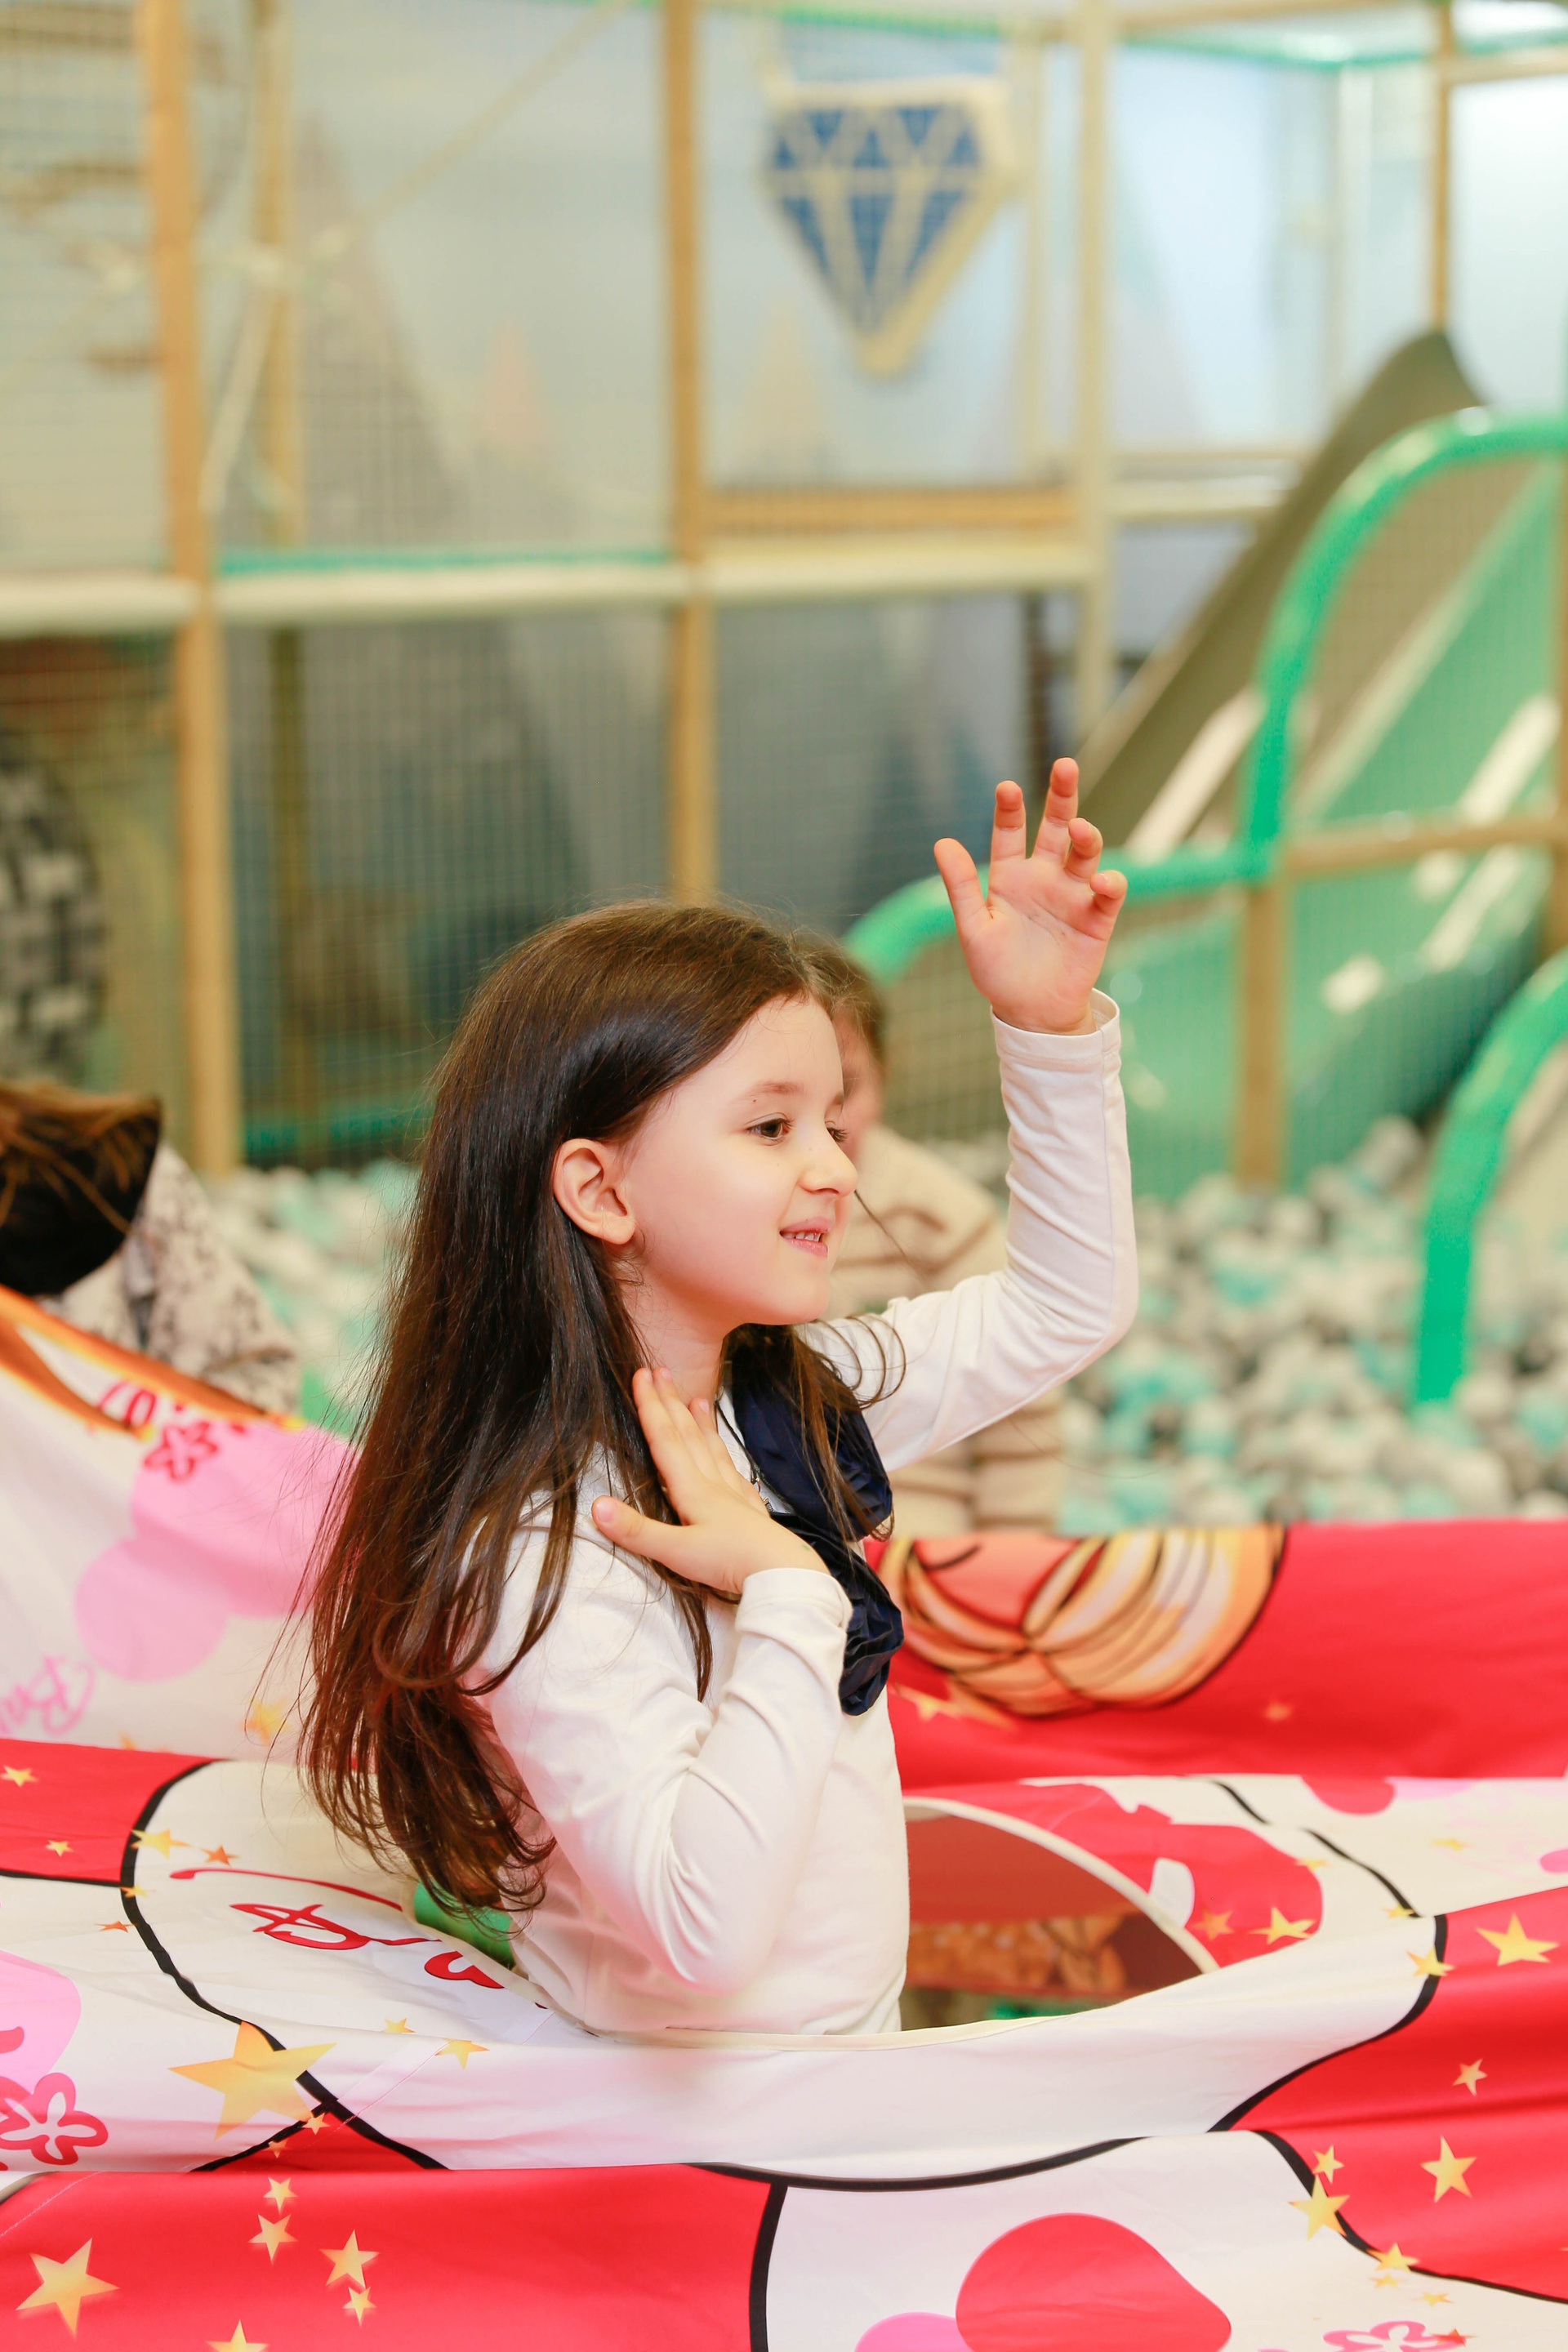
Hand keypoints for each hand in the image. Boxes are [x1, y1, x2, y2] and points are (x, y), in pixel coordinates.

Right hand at [591, 1366, 825, 1596]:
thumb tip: (596, 1506)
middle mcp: (713, 1485)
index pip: (666, 1439)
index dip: (651, 1406)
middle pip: (687, 1435)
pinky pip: (734, 1474)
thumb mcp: (676, 1552)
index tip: (641, 1375)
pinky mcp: (750, 1512)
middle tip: (662, 1371)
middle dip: (671, 1402)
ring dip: (701, 1423)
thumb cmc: (729, 1562)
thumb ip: (636, 1530)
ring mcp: (734, 1496)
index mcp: (692, 1490)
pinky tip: (728, 1457)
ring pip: (713, 1450)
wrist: (782, 1572)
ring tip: (697, 1399)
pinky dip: (726, 1458)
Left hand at [933, 762, 1126, 1033]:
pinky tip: (1103, 880)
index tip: (1007, 788)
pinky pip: (1107, 894)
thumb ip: (962, 887)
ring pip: (1084, 854)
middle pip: (1056, 828)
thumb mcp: (973, 929)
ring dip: (1086, 838)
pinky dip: (1109, 883)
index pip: (1011, 834)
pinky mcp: (1097, 919)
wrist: (1030, 1012)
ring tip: (1081, 830)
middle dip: (1062, 798)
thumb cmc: (997, 971)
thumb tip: (942, 843)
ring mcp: (1073, 895)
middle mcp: (1044, 878)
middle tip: (1065, 766)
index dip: (1010, 810)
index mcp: (1011, 877)